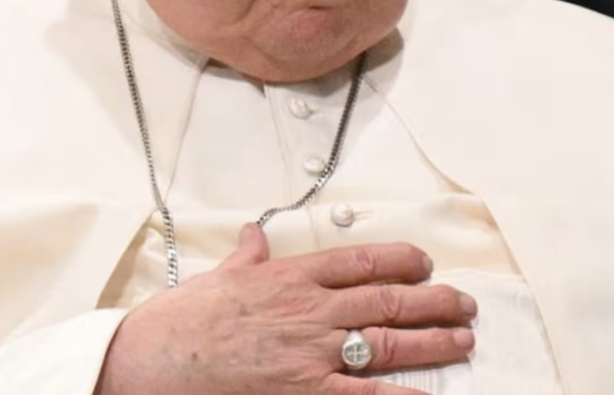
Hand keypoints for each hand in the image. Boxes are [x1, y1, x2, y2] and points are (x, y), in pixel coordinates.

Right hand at [94, 223, 477, 394]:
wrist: (150, 362)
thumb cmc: (180, 324)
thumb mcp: (218, 278)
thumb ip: (246, 257)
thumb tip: (254, 234)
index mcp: (290, 278)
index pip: (360, 261)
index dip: (401, 260)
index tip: (426, 262)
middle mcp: (309, 312)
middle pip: (387, 300)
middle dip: (433, 301)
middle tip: (463, 303)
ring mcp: (310, 355)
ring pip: (387, 343)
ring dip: (432, 341)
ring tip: (462, 340)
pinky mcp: (303, 394)